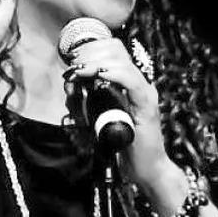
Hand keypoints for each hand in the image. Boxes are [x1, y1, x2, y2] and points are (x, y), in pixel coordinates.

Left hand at [67, 38, 177, 187]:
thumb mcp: (100, 117)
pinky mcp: (147, 107)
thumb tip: (70, 86)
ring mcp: (145, 94)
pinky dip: (115, 75)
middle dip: (91, 53)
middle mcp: (140, 83)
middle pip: (117, 51)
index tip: (73, 57)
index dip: (93, 48)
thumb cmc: (123, 145)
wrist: (147, 169)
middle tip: (74, 64)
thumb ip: (88, 101)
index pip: (114, 50)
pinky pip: (132, 83)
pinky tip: (101, 75)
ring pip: (123, 63)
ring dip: (97, 63)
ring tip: (80, 70)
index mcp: (130, 83)